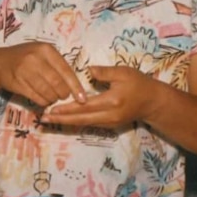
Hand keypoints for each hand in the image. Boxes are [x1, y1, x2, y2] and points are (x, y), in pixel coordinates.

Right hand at [0, 42, 86, 107]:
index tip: (82, 98)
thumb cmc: (26, 58)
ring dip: (53, 99)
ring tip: (52, 97)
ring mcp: (24, 71)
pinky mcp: (17, 83)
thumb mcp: (42, 54)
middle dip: (64, 94)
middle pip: (57, 84)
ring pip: (47, 93)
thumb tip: (76, 87)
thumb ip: (58, 66)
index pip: (66, 71)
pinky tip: (43, 99)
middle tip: (63, 96)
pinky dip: (43, 102)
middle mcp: (35, 58)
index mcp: (46, 50)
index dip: (76, 87)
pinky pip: (36, 98)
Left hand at [41, 64, 160, 126]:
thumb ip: (104, 72)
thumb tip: (87, 71)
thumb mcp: (123, 72)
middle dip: (61, 120)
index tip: (51, 108)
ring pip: (84, 124)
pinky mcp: (110, 125)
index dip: (67, 109)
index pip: (85, 106)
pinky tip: (63, 120)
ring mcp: (110, 123)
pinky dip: (76, 122)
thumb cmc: (139, 83)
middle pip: (81, 119)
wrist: (154, 102)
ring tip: (48, 120)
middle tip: (42, 118)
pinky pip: (89, 124)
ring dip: (66, 122)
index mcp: (112, 101)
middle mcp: (110, 116)